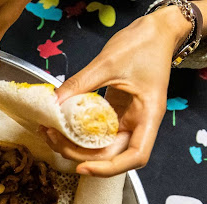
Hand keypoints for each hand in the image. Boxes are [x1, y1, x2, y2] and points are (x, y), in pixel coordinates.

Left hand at [46, 1, 206, 176]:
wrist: (156, 30)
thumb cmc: (144, 44)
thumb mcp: (108, 62)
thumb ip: (81, 83)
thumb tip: (55, 101)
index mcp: (149, 115)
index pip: (136, 157)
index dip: (109, 168)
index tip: (82, 167)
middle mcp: (139, 123)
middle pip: (112, 155)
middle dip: (80, 154)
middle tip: (53, 139)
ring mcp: (127, 120)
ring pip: (101, 146)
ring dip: (75, 146)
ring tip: (50, 133)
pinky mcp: (116, 114)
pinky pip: (96, 131)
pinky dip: (78, 132)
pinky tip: (60, 125)